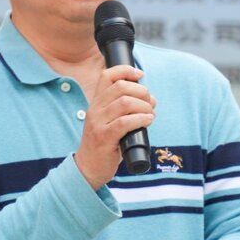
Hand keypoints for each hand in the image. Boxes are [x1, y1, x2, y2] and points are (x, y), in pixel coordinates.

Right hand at [75, 64, 156, 190]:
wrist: (88, 168)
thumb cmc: (105, 145)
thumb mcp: (111, 122)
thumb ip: (126, 110)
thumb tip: (151, 99)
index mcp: (96, 103)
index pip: (107, 76)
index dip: (125, 70)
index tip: (140, 75)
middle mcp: (95, 110)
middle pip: (120, 87)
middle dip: (141, 91)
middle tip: (150, 103)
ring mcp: (98, 123)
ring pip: (125, 102)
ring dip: (144, 106)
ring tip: (150, 114)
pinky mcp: (104, 138)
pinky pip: (125, 122)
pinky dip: (140, 119)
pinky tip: (147, 121)